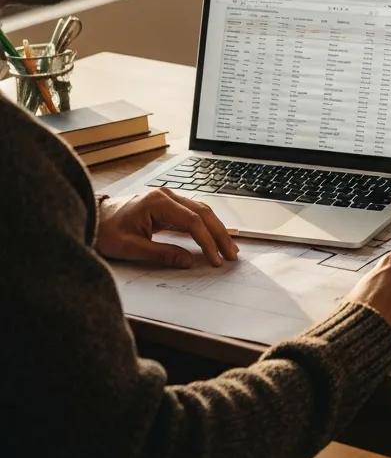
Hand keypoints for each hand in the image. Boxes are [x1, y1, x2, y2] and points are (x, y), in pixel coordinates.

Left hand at [95, 189, 238, 268]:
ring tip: (228, 247)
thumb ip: (161, 254)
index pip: (193, 221)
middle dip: (220, 234)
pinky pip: (194, 213)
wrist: (92, 218)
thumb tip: (188, 261)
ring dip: (217, 229)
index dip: (207, 242)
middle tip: (232, 254)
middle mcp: (167, 195)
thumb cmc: (106, 231)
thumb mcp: (130, 247)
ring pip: (202, 211)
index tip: (215, 259)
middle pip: (203, 213)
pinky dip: (206, 226)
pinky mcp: (168, 205)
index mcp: (158, 202)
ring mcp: (169, 198)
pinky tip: (214, 236)